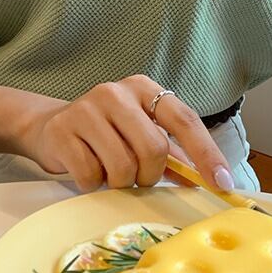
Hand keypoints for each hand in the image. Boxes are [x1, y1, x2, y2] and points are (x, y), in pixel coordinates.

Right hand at [19, 74, 236, 192]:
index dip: (206, 154)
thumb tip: (209, 180)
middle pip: (154, 148)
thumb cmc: (105, 134)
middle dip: (150, 175)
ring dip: (120, 183)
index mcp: (144, 89)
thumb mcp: (141, 135)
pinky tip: (87, 170)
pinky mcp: (61, 130)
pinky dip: (93, 183)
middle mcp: (116, 92)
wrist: (49, 127)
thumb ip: (173, 155)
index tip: (222, 183)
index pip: (184, 119)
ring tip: (109, 172)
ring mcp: (86, 109)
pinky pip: (90, 174)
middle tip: (137, 178)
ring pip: (122, 166)